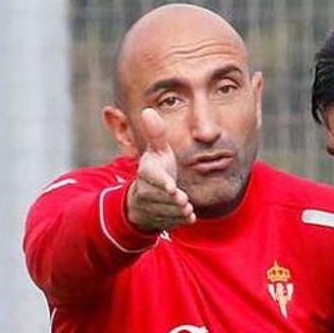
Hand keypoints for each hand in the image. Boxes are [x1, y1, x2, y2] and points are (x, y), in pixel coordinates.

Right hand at [125, 108, 195, 232]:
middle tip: (185, 201)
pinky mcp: (157, 220)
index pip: (152, 177)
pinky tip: (190, 218)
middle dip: (172, 200)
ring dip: (177, 211)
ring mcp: (151, 206)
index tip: (172, 187)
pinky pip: (169, 222)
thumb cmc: (156, 169)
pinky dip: (179, 221)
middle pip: (160, 197)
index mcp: (146, 171)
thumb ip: (156, 134)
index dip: (162, 182)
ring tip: (188, 209)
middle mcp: (145, 190)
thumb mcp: (157, 151)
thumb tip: (148, 110)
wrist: (143, 198)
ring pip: (165, 211)